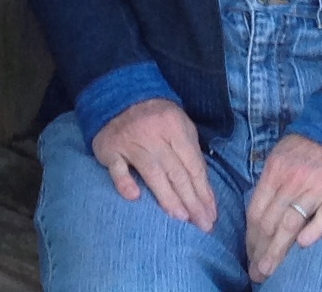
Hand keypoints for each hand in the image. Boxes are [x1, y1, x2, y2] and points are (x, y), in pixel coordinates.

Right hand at [88, 98, 216, 228]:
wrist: (118, 98)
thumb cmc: (157, 120)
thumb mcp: (180, 127)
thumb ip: (191, 154)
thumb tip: (204, 191)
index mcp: (175, 126)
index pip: (193, 164)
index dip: (204, 192)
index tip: (211, 214)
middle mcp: (154, 133)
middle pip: (176, 172)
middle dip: (192, 201)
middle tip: (202, 224)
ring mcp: (130, 141)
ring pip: (152, 172)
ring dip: (168, 197)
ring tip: (181, 217)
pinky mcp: (109, 148)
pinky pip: (117, 168)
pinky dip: (125, 183)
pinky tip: (134, 198)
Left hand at [242, 135, 321, 282]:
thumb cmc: (311, 147)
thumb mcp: (282, 155)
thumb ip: (270, 182)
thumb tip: (256, 216)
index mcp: (275, 171)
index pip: (256, 211)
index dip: (250, 238)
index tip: (249, 257)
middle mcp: (292, 179)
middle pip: (270, 221)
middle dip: (260, 250)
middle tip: (257, 272)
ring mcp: (317, 186)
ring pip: (291, 223)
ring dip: (278, 250)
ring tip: (270, 270)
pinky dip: (314, 230)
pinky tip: (304, 246)